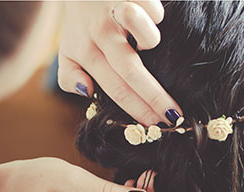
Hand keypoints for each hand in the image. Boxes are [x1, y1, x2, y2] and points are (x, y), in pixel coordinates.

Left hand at [57, 1, 182, 125]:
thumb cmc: (81, 24)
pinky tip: (144, 15)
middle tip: (176, 116)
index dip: (138, 110)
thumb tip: (87, 92)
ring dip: (152, 43)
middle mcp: (100, 35)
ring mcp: (116, 13)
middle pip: (132, 72)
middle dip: (156, 98)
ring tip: (146, 42)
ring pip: (149, 38)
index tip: (157, 126)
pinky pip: (156, 14)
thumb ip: (69, 77)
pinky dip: (156, 17)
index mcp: (86, 53)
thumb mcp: (68, 51)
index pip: (115, 90)